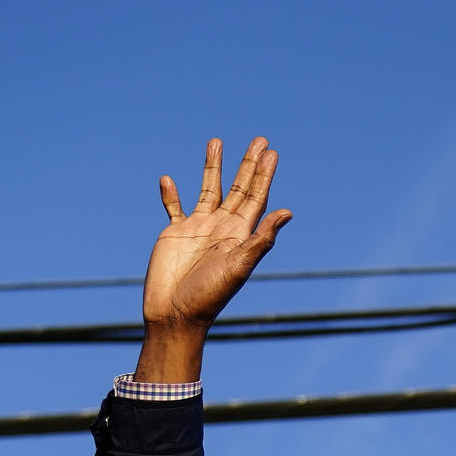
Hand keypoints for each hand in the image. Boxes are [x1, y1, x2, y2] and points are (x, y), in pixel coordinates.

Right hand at [133, 137, 290, 381]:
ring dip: (212, 168)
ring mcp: (198, 229)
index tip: (271, 152)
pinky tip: (168, 179)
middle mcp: (221, 228)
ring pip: (208, 190)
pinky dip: (170, 195)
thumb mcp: (239, 267)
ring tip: (216, 142)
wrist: (176, 315)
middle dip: (248, 165)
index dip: (264, 175)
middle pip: (238, 189)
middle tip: (259, 140)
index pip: (256, 198)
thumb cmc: (209, 296)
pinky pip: (173, 208)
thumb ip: (261, 240)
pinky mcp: (175, 234)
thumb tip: (287, 212)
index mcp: (240, 235)